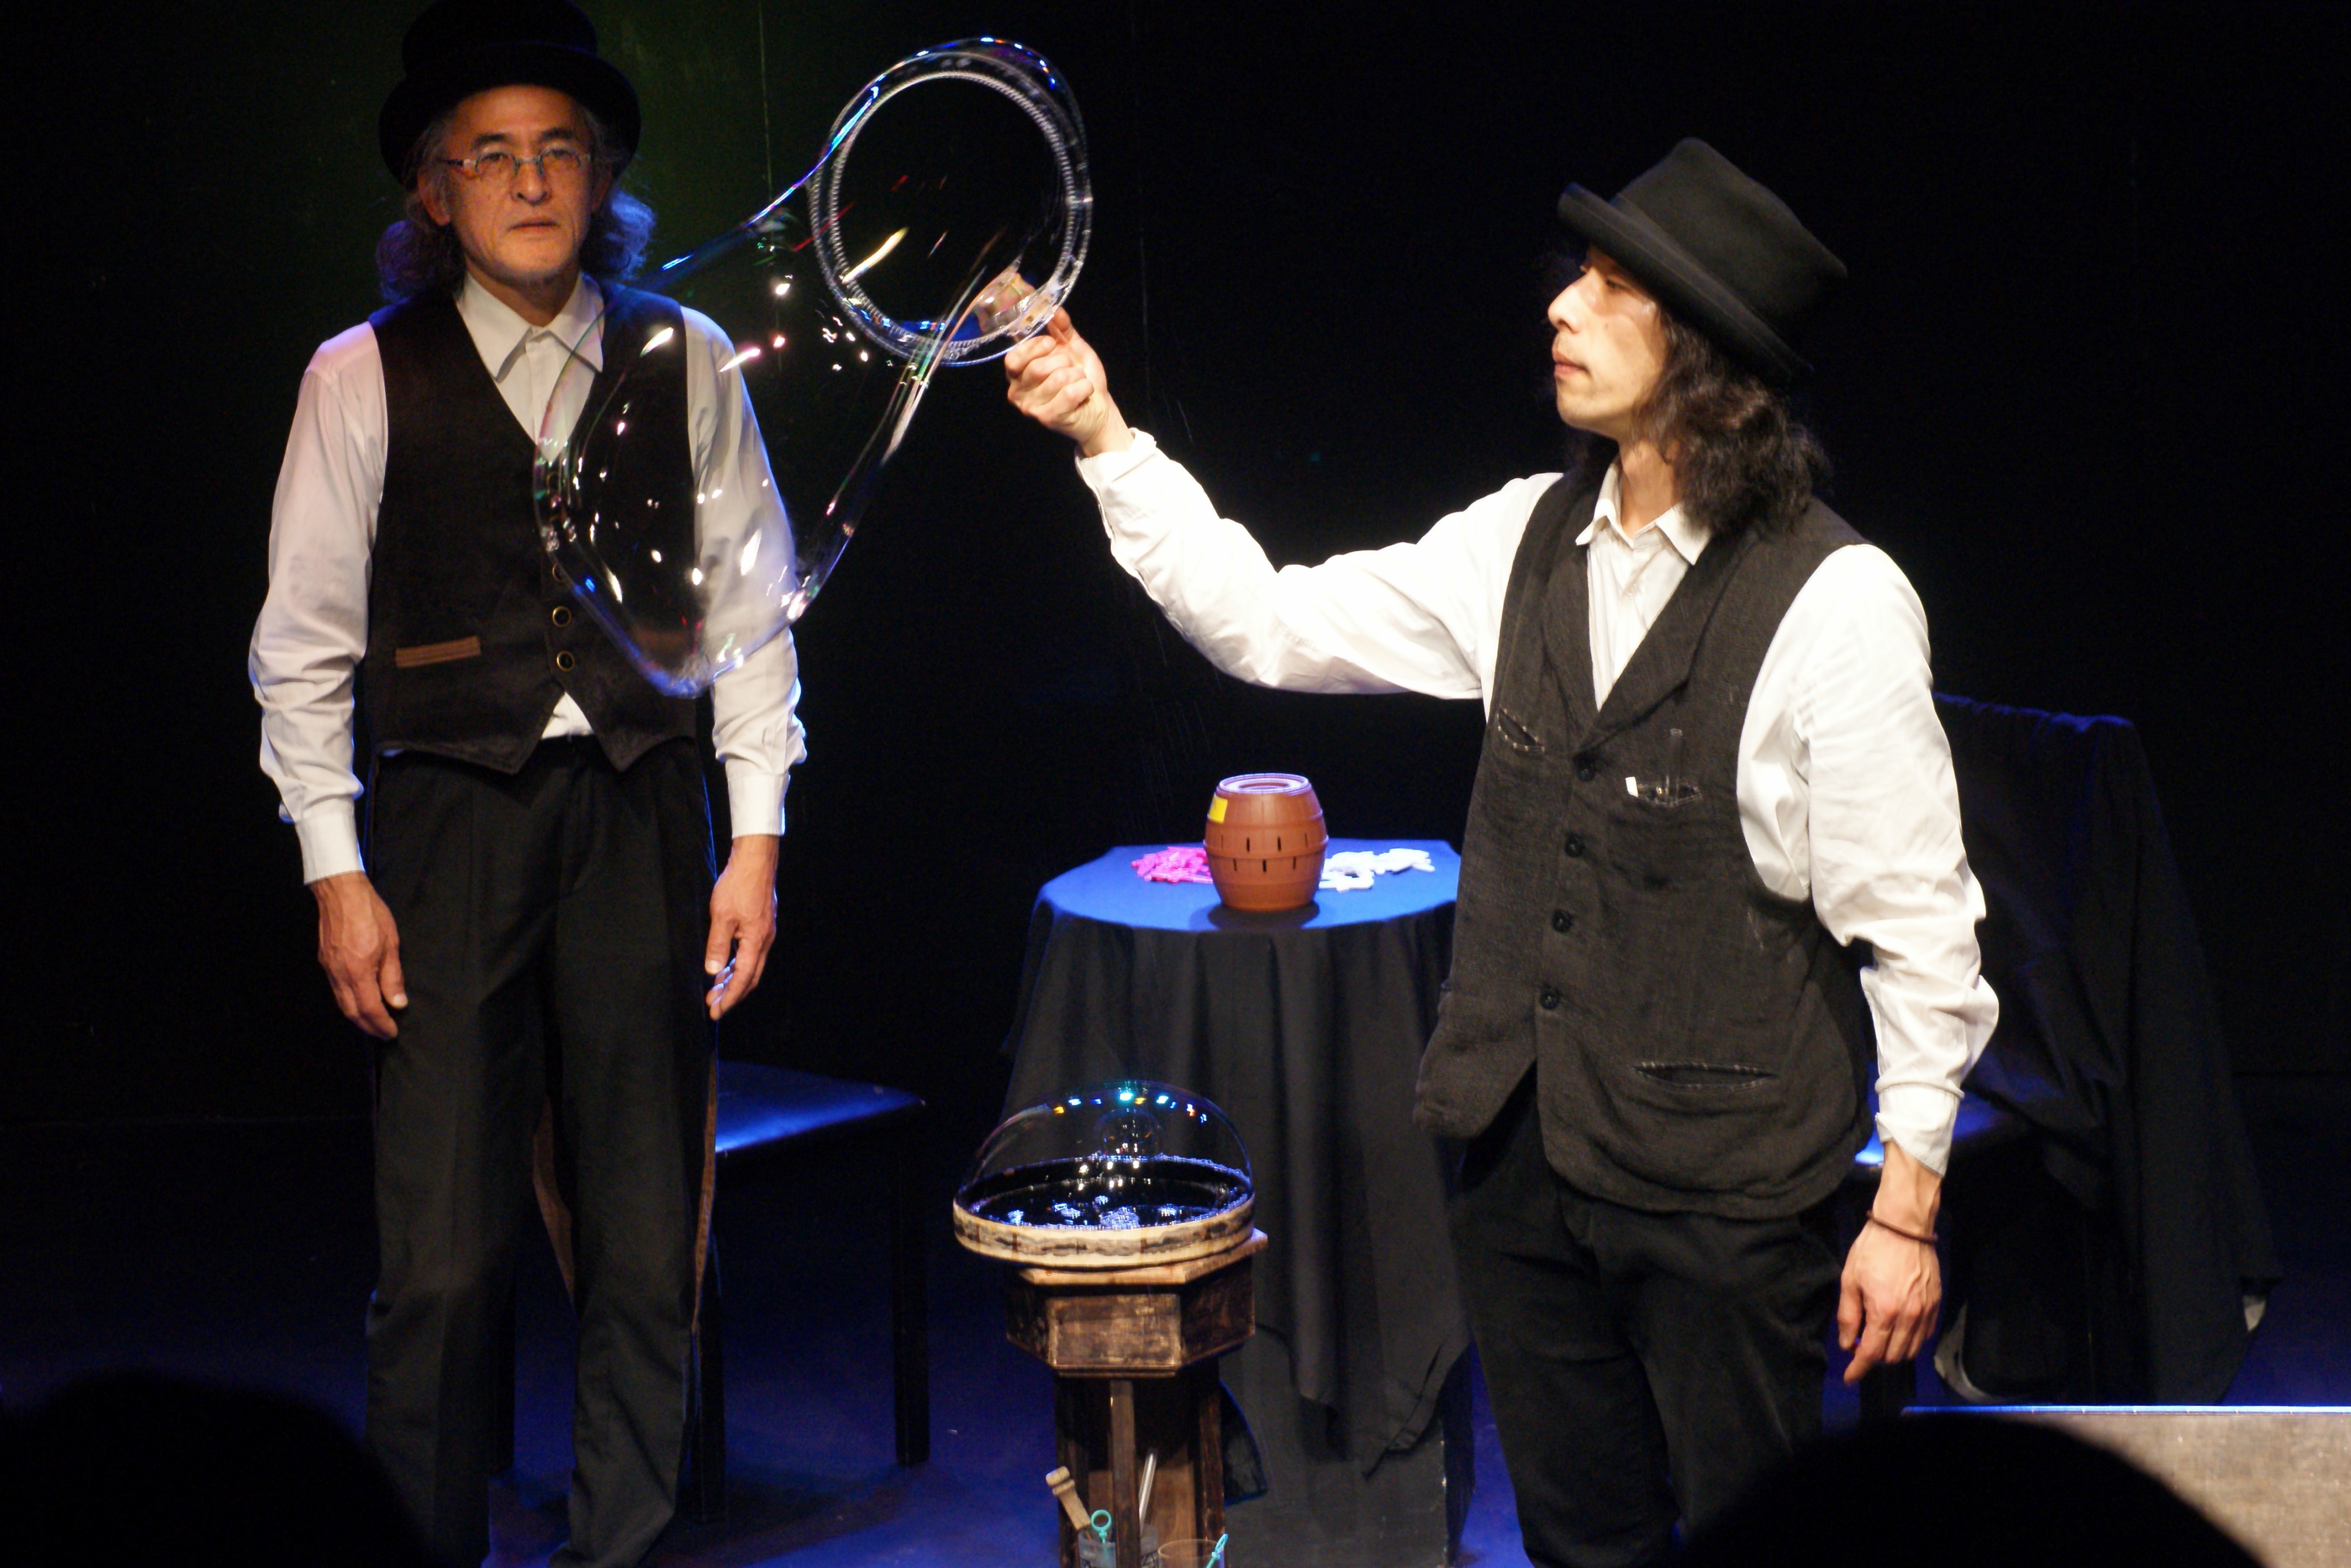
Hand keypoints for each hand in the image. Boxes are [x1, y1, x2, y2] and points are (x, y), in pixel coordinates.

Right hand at [312, 872, 405, 1038]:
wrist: (341, 892)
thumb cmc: (370, 913)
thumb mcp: (391, 944)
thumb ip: (392, 976)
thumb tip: (397, 1003)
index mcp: (358, 971)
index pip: (370, 1008)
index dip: (381, 1024)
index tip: (392, 1032)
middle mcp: (340, 974)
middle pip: (352, 1012)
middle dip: (368, 1027)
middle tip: (383, 1033)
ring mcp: (329, 969)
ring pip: (341, 1003)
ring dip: (357, 1017)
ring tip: (373, 1023)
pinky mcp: (325, 961)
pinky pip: (336, 990)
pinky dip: (348, 1002)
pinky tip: (359, 1002)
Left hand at [704, 834, 778, 1018]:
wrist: (755, 861)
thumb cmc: (738, 885)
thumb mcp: (721, 916)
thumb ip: (717, 945)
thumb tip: (713, 971)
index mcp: (756, 941)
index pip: (744, 978)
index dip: (730, 997)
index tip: (716, 1011)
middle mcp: (764, 940)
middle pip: (751, 977)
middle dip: (732, 994)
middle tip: (713, 1006)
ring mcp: (764, 933)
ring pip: (750, 966)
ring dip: (733, 980)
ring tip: (715, 990)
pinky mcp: (761, 925)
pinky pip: (750, 953)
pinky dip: (737, 965)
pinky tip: (725, 967)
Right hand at [1005, 310, 1131, 456]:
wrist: (1098, 408)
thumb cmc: (1079, 378)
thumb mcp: (1070, 347)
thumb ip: (1061, 328)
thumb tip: (1055, 309)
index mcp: (1017, 373)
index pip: (1014, 357)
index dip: (1035, 347)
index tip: (1052, 344)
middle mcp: (1018, 392)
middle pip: (1037, 368)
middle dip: (1063, 362)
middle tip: (1071, 368)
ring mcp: (1031, 408)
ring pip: (1057, 379)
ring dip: (1077, 375)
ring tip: (1078, 381)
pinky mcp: (1048, 418)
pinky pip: (1070, 393)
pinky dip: (1085, 388)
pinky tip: (1084, 393)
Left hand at [1838, 1140, 1943, 1382]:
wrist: (1904, 1226)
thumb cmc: (1871, 1250)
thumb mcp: (1850, 1280)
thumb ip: (1849, 1316)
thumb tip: (1848, 1344)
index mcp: (1884, 1312)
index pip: (1872, 1353)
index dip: (1859, 1369)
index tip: (1850, 1378)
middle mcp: (1909, 1317)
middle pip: (1894, 1356)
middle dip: (1876, 1359)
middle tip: (1862, 1348)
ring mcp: (1926, 1312)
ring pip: (1912, 1350)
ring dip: (1894, 1352)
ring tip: (1880, 1340)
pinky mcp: (1937, 1304)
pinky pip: (1925, 1335)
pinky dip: (1911, 1341)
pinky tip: (1899, 1331)